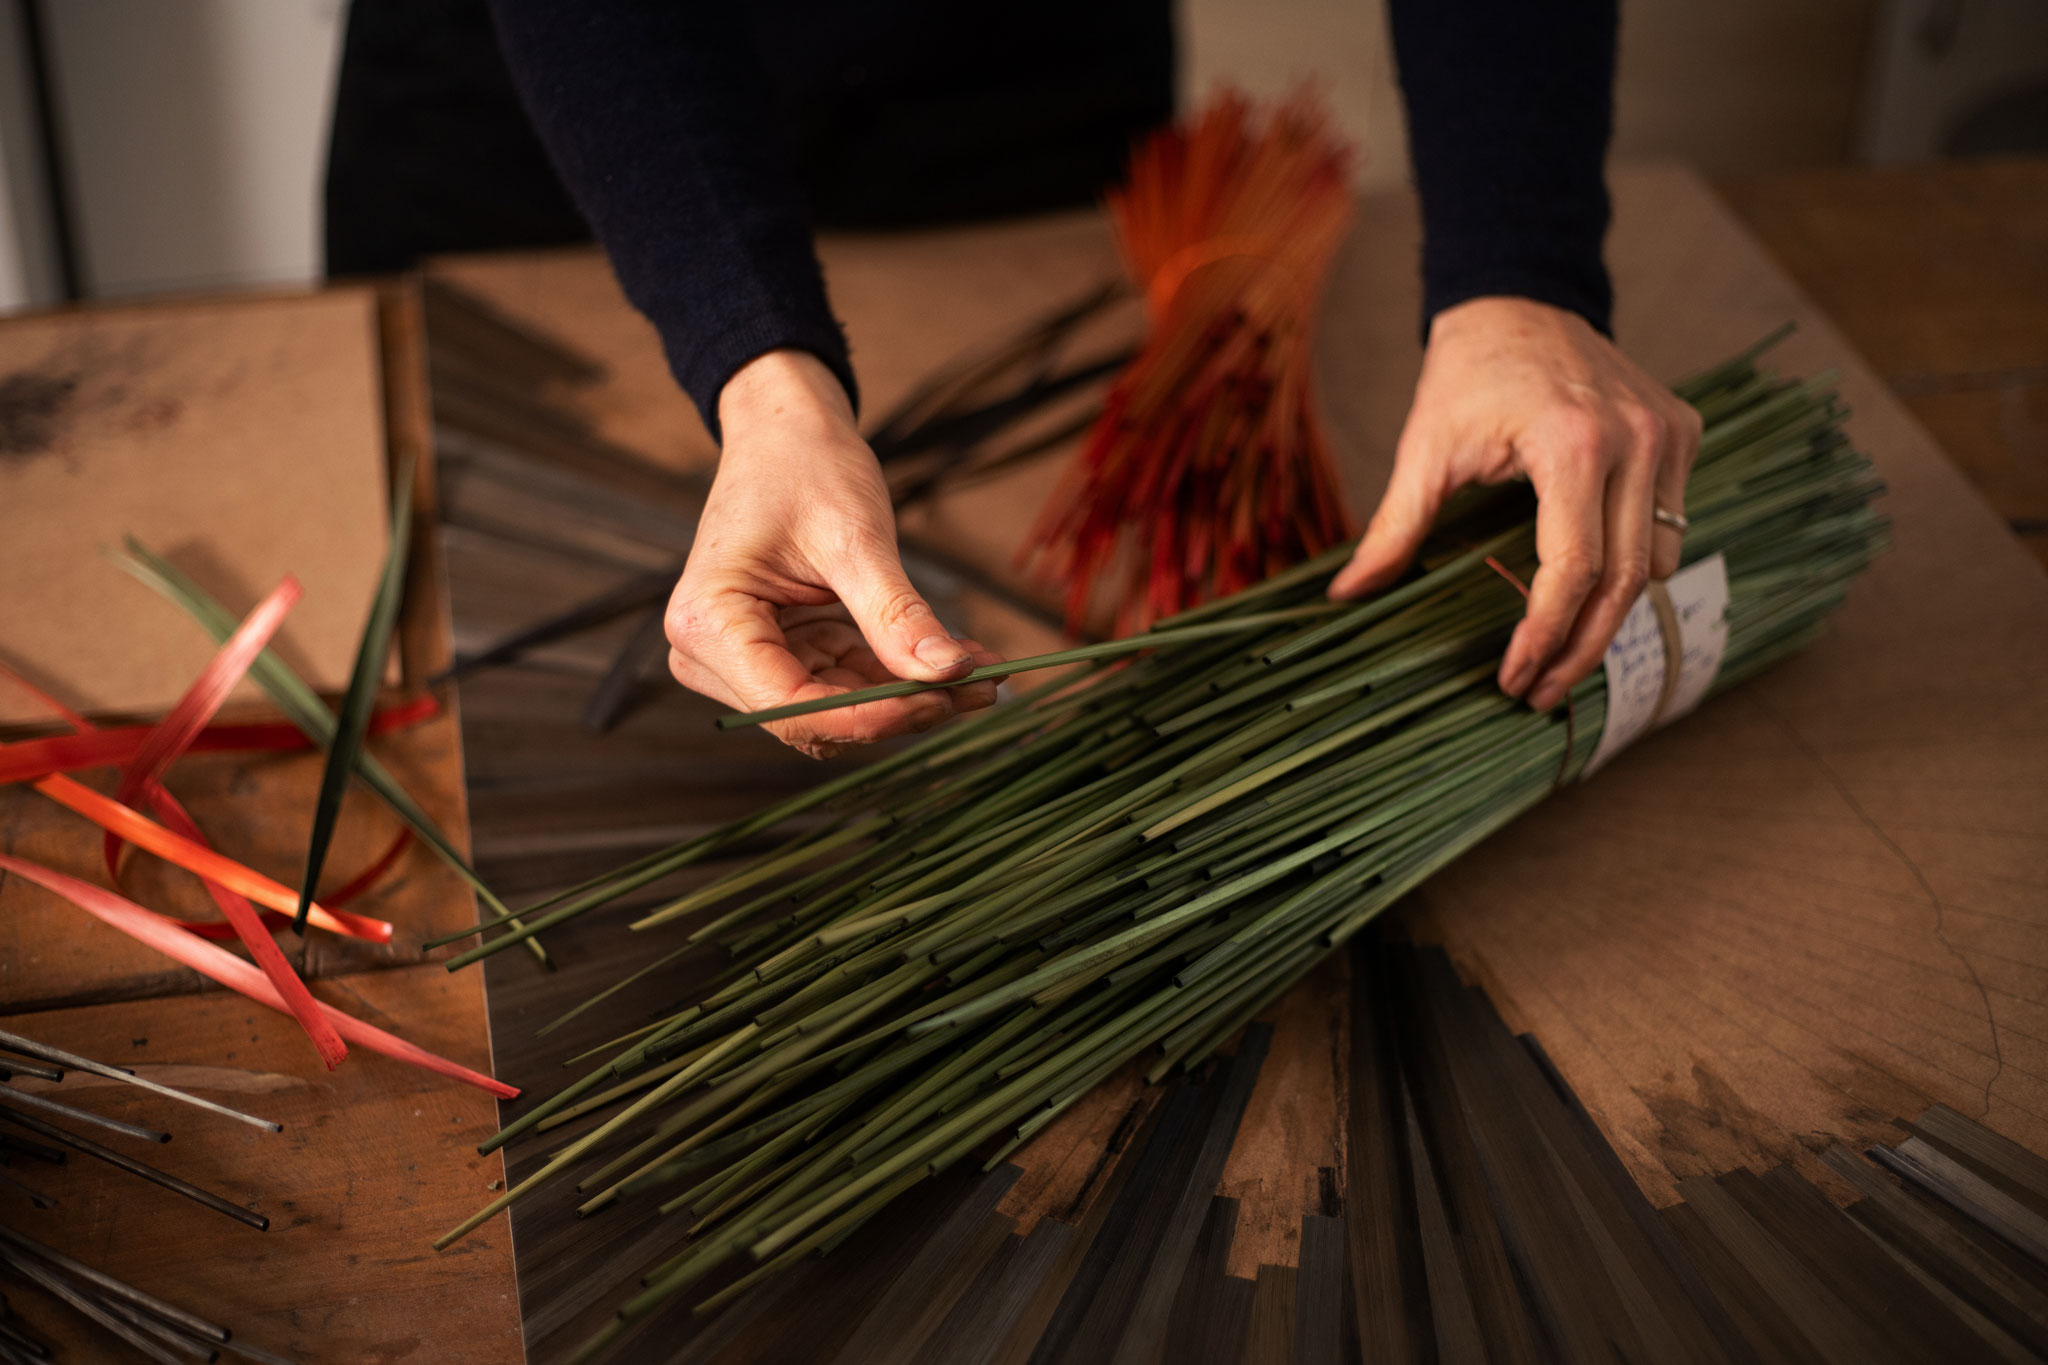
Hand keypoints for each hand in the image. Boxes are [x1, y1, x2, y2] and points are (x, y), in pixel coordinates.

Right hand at [666, 349, 1002, 756]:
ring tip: (982, 669)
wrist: (786, 430)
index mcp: (707, 624)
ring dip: (908, 695)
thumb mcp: (855, 538)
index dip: (870, 716)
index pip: (790, 707)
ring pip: (836, 708)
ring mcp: (744, 658)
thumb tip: (948, 675)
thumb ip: (896, 614)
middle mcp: (710, 654)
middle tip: (981, 686)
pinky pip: (843, 683)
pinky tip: (956, 657)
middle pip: (813, 718)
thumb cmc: (804, 466)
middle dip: (899, 706)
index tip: (944, 697)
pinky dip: (898, 674)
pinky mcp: (780, 653)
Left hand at [1330, 296, 1702, 711]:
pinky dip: (1635, 563)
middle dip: (1583, 648)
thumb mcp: (1423, 448)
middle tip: (1542, 693)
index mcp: (1572, 443)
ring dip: (1613, 612)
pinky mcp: (1682, 432)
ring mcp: (1668, 435)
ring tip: (1561, 647)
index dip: (1544, 635)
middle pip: (1627, 581)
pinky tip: (1590, 586)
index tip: (1515, 678)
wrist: (1519, 297)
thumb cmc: (1467, 372)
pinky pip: (1671, 524)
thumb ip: (1394, 527)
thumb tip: (1344, 596)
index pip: (1573, 569)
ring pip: (1658, 562)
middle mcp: (1636, 439)